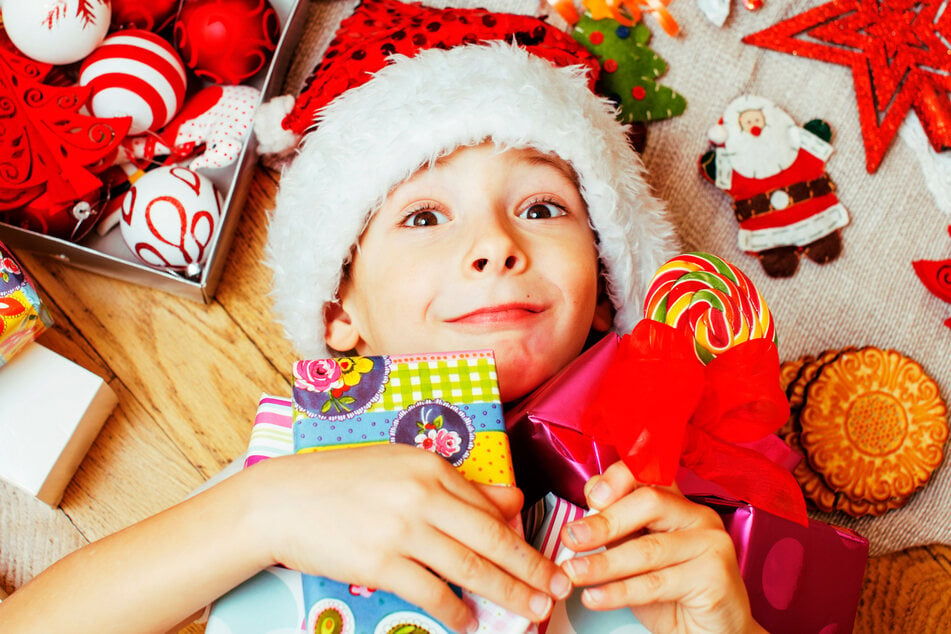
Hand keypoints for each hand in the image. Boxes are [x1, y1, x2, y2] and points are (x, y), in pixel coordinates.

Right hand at [248, 444, 571, 631]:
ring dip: (507, 593)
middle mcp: (421, 495)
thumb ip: (457, 485)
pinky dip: (454, 611)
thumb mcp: (402, 467)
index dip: (522, 534)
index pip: (490, 505)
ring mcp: (401, 530)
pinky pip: (430, 592)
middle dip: (531, 566)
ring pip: (470, 567)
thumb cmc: (341, 481)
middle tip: (558, 588)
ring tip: (532, 610)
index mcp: (430, 467)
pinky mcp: (379, 563)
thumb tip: (511, 502)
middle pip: (492, 537)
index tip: (545, 554)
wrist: (280, 501)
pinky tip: (469, 622)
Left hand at [557, 460, 763, 633]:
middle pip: (648, 504)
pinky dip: (618, 592)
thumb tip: (586, 508)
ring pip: (648, 549)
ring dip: (603, 563)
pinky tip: (595, 597)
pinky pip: (656, 584)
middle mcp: (699, 518)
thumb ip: (618, 529)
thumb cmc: (674, 593)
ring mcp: (711, 545)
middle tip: (572, 538)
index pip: (648, 475)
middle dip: (604, 522)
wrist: (712, 633)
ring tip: (573, 573)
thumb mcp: (638, 554)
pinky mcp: (714, 578)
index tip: (590, 498)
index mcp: (679, 504)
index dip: (617, 479)